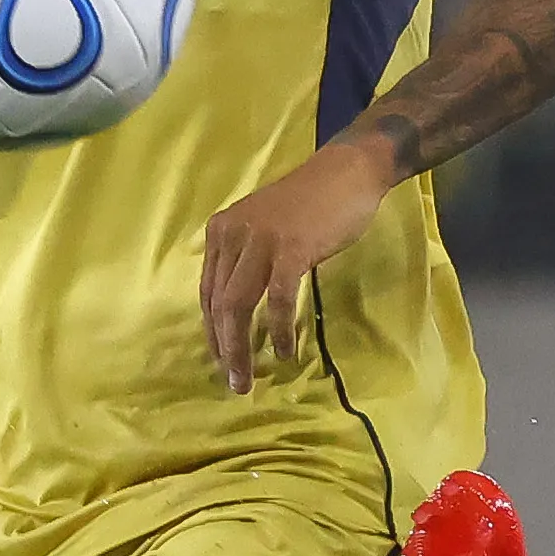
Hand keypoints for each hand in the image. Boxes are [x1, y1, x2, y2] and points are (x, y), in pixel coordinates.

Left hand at [201, 140, 397, 392]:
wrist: (347, 173)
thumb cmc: (310, 203)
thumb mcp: (262, 227)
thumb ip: (246, 259)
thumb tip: (239, 311)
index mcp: (221, 230)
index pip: (207, 291)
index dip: (211, 331)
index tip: (220, 359)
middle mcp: (232, 234)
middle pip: (218, 304)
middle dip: (223, 348)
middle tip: (234, 382)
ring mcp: (260, 240)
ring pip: (239, 306)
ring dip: (241, 349)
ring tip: (249, 378)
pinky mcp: (291, 248)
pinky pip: (278, 300)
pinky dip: (280, 330)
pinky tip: (285, 350)